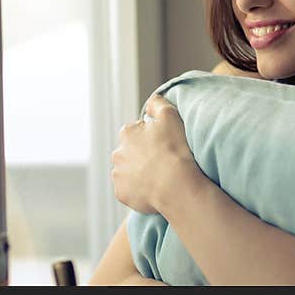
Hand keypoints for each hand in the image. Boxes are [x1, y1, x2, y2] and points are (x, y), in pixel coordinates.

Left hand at [110, 94, 200, 214]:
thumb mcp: (170, 116)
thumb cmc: (174, 150)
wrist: (176, 185)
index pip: (138, 132)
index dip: (154, 138)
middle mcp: (117, 153)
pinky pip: (129, 190)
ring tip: (159, 176)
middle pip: (131, 152)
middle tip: (162, 161)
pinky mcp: (121, 193)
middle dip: (143, 155)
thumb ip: (158, 103)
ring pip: (129, 171)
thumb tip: (151, 100)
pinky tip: (153, 188)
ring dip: (140, 172)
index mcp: (127, 132)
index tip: (165, 145)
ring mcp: (118, 175)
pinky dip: (139, 189)